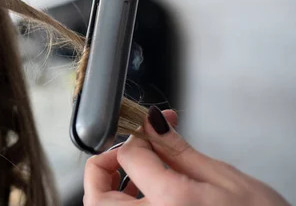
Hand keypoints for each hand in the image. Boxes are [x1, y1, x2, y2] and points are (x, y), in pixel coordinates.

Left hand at [84, 107, 289, 205]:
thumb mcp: (224, 178)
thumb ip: (179, 150)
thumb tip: (152, 123)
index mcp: (170, 202)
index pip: (128, 156)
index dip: (137, 137)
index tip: (149, 131)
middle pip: (97, 197)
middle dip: (103, 169)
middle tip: (125, 154)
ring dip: (109, 191)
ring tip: (136, 176)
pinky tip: (148, 199)